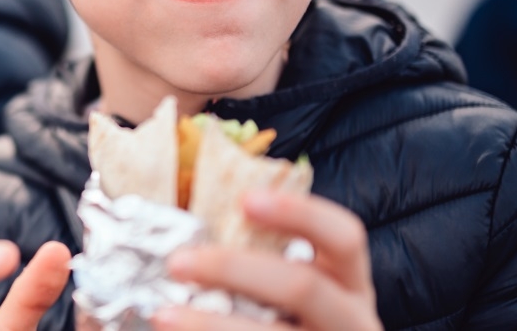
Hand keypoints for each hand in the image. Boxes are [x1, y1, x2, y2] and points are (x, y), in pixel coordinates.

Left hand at [153, 191, 380, 330]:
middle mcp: (351, 320)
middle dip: (234, 269)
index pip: (344, 237)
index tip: (245, 199)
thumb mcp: (299, 289)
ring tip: (164, 315)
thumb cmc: (294, 320)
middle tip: (178, 262)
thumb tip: (194, 224)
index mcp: (350, 282)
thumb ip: (264, 257)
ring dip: (212, 325)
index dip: (300, 214)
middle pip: (302, 287)